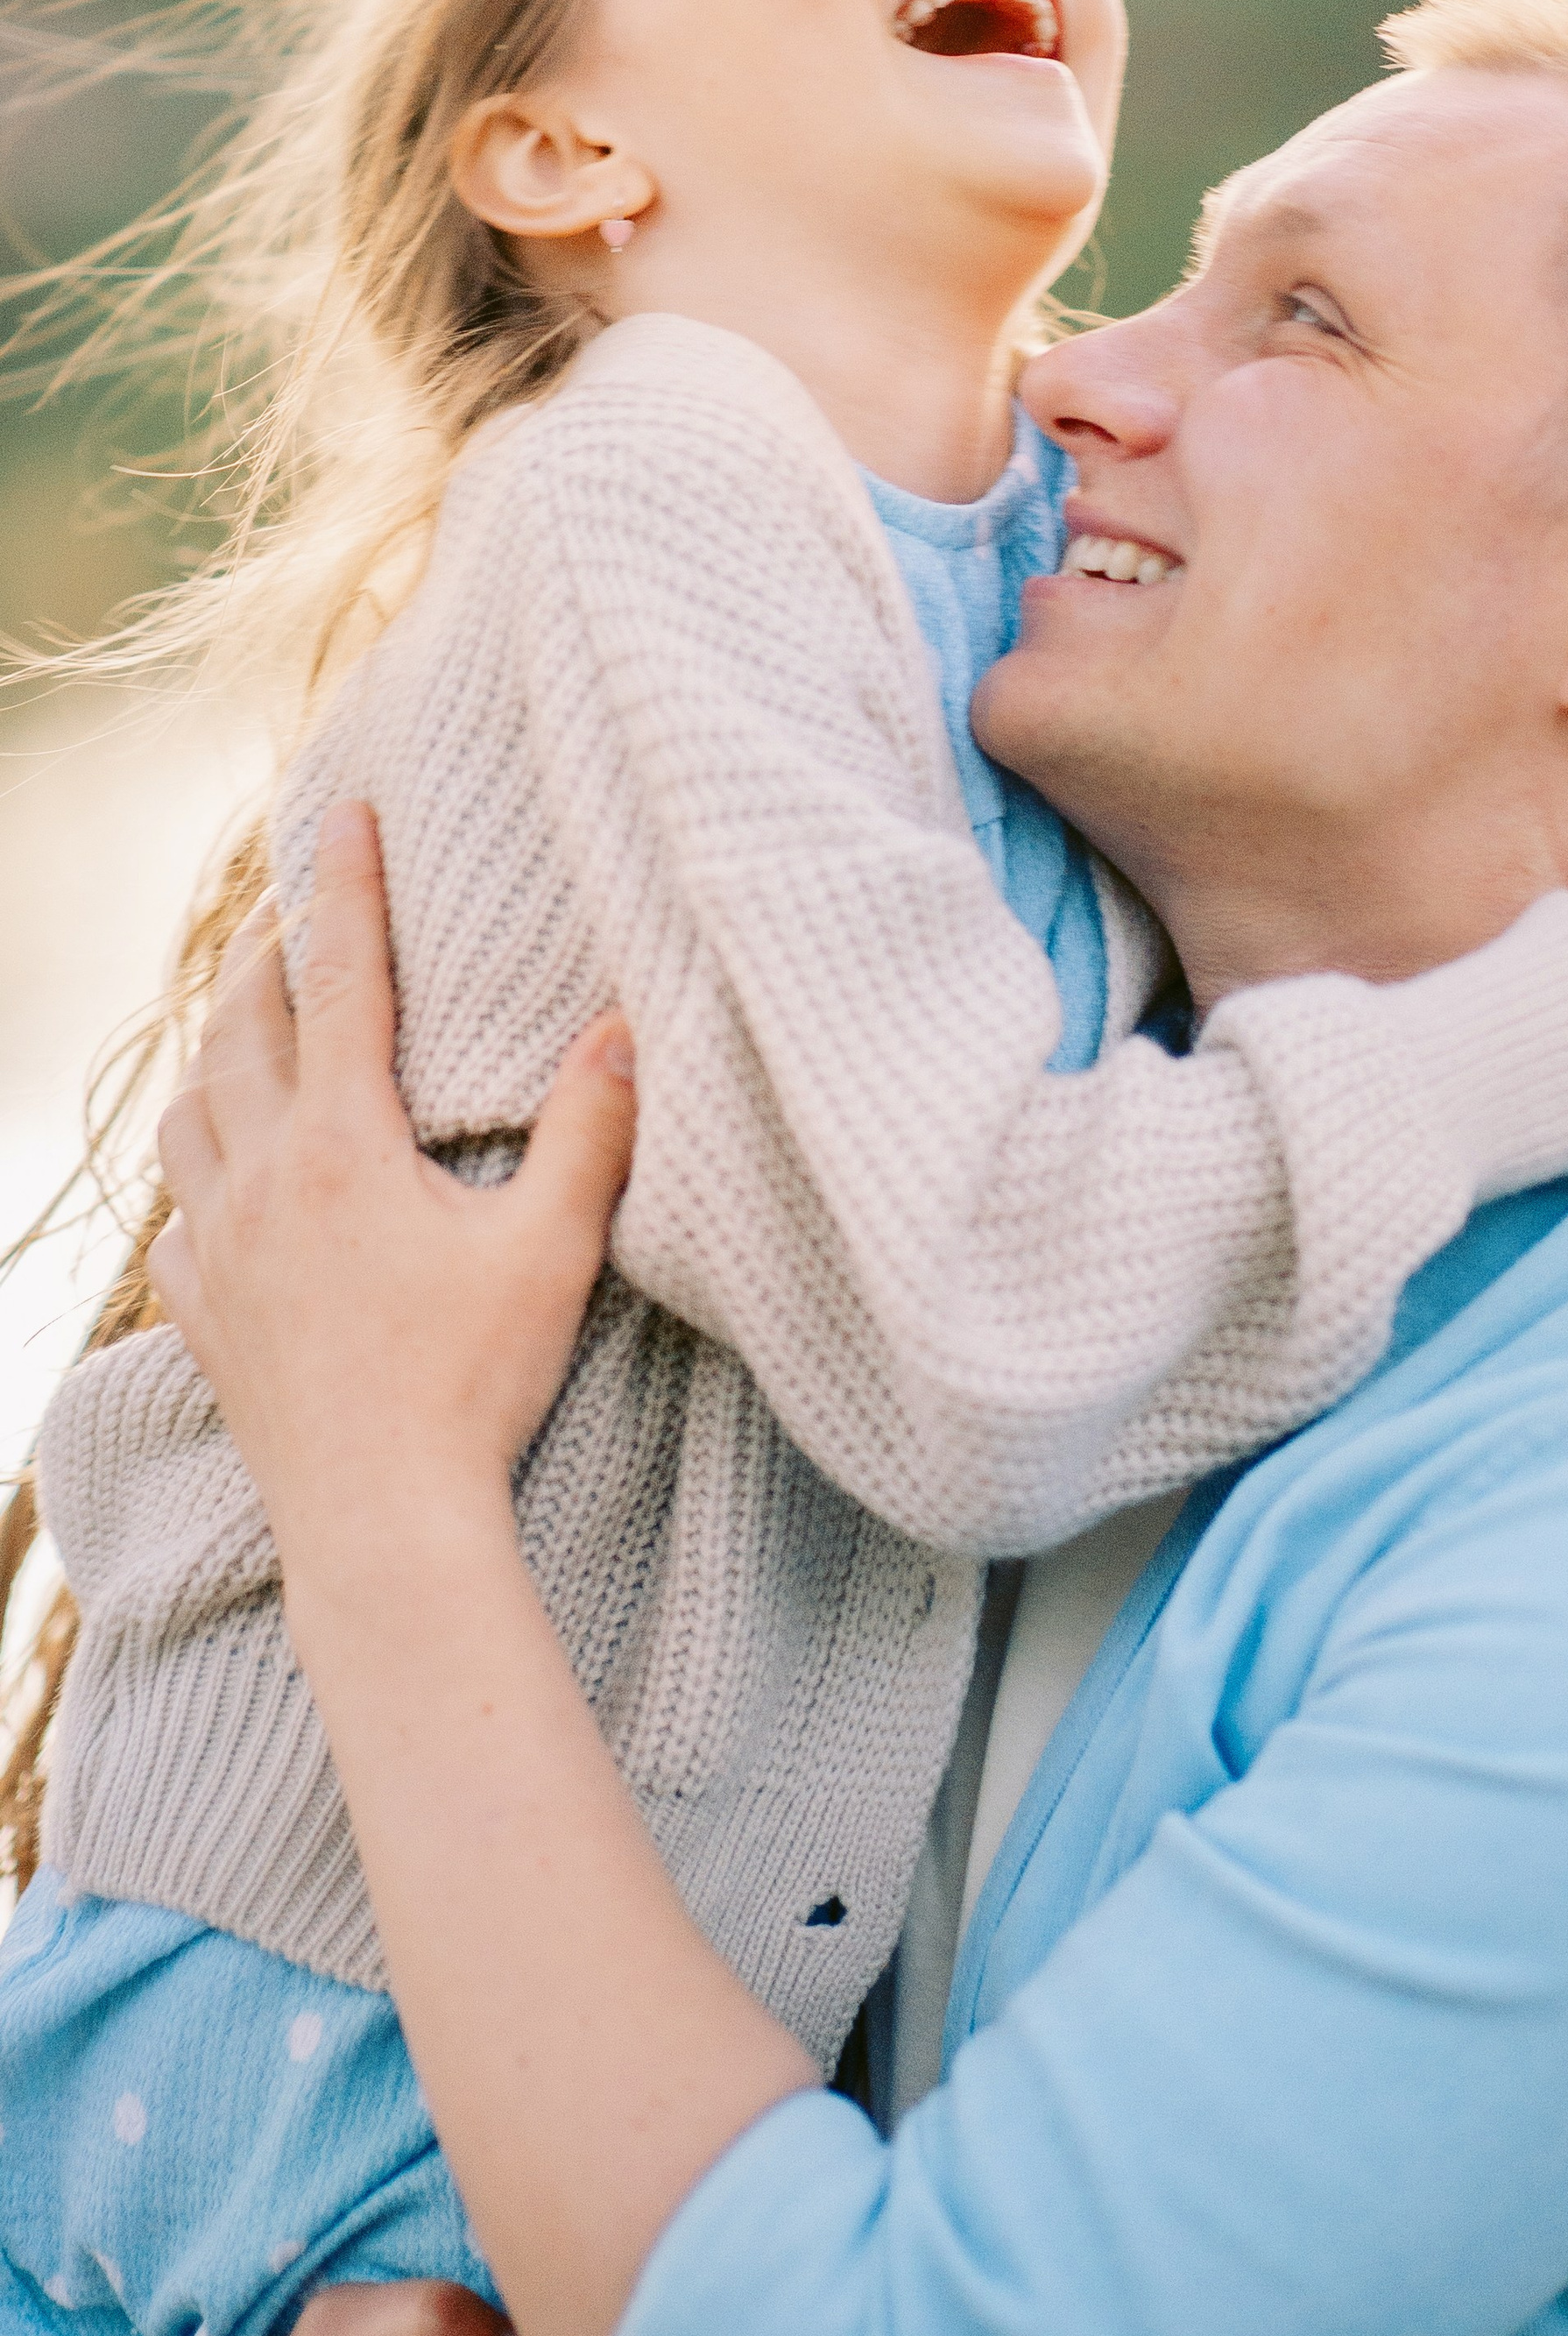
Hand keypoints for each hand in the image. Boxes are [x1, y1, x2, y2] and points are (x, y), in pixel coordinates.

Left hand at [149, 801, 637, 1575]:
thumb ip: (591, 1131)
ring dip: (215, 1057)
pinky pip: (173, 1226)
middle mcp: (261, 1181)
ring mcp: (218, 1252)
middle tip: (282, 914)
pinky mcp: (205, 1320)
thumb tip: (627, 1026)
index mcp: (344, 1146)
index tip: (345, 812)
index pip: (346, 982)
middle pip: (241, 1032)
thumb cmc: (472, 1384)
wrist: (380, 1523)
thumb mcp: (552, 1248)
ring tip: (242, 1033)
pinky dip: (191, 1183)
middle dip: (263, 958)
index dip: (349, 888)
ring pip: (189, 1117)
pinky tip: (215, 1194)